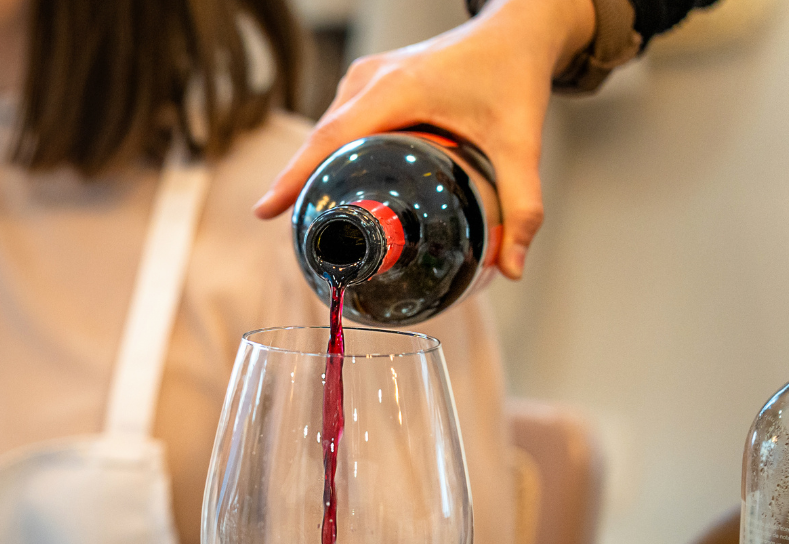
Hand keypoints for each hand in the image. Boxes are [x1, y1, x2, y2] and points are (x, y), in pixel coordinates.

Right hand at [255, 0, 596, 280]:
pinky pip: (339, 121)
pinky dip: (333, 152)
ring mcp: (364, 76)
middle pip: (323, 140)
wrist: (516, 30)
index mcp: (398, 89)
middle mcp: (371, 78)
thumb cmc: (514, 74)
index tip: (266, 211)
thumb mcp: (521, 142)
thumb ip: (522, 205)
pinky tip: (339, 182)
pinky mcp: (367, 79)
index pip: (332, 138)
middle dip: (304, 185)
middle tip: (300, 235)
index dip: (295, 176)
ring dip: (320, 169)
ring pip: (328, 132)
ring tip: (321, 215)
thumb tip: (513, 268)